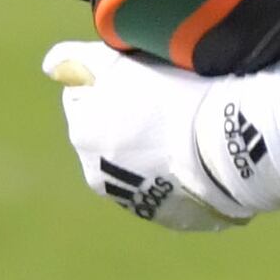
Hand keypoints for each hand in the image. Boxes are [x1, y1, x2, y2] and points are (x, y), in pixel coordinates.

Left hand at [42, 41, 246, 231]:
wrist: (227, 146)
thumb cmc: (174, 95)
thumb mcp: (119, 63)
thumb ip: (76, 61)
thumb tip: (51, 66)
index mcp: (83, 135)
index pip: (85, 99)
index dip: (114, 84)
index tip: (146, 80)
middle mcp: (98, 175)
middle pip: (110, 137)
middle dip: (130, 123)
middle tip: (170, 105)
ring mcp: (135, 201)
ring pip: (138, 166)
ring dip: (153, 152)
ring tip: (189, 134)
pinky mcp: (171, 218)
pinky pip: (169, 190)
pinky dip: (178, 177)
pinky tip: (201, 160)